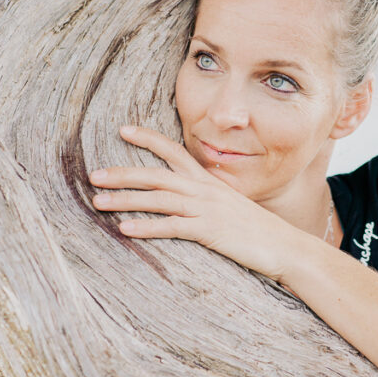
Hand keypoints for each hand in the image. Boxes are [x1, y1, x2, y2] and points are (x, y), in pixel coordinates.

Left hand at [88, 125, 300, 281]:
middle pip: (156, 175)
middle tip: (92, 175)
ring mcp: (206, 209)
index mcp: (208, 181)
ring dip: (125, 200)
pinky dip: (147, 227)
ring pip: (158, 199)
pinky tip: (126, 229)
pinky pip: (172, 227)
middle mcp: (205, 190)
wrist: (284, 246)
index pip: (174, 152)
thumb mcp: (230, 206)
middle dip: (122, 174)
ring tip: (98, 202)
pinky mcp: (209, 230)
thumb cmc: (256, 230)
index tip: (122, 130)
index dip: (148, 139)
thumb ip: (208, 198)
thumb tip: (186, 199)